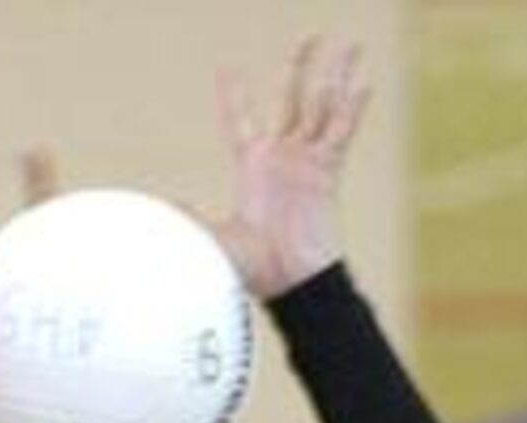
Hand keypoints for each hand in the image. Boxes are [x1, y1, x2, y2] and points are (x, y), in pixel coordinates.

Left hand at [212, 36, 367, 299]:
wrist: (288, 282)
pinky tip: (362, 82)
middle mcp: (282, 156)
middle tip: (310, 37)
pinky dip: (352, 107)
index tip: (228, 67)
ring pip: (323, 106)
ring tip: (348, 45)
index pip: (241, 120)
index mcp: (252, 165)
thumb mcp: (213, 235)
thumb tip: (165, 206)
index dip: (235, 95)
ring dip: (336, 75)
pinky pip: (342, 132)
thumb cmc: (252, 266)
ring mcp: (307, 161)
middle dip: (300, 67)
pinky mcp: (328, 171)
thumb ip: (191, 216)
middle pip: (292, 99)